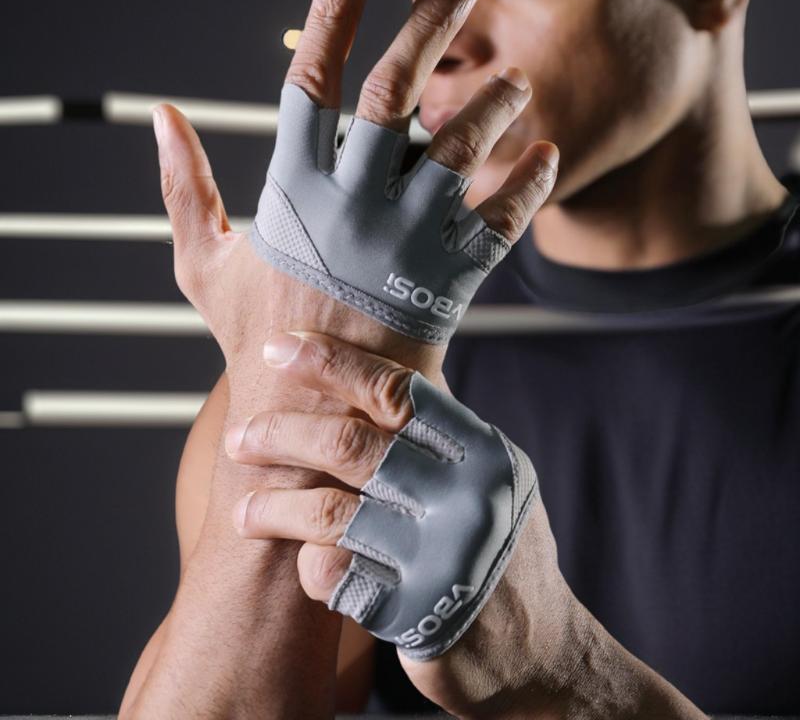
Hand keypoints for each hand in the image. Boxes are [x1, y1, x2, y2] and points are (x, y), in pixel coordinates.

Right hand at [154, 0, 557, 532]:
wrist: (319, 410)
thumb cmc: (261, 332)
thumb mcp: (202, 264)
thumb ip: (182, 190)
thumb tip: (160, 117)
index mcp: (294, 193)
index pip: (311, 82)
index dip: (331, 15)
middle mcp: (355, 206)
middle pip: (395, 93)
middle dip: (426, 26)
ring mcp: (409, 240)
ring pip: (464, 146)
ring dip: (495, 102)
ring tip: (517, 79)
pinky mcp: (452, 277)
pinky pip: (504, 218)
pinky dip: (531, 183)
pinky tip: (545, 154)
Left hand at [226, 331, 587, 718]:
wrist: (539, 648)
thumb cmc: (497, 549)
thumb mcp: (492, 480)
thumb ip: (442, 438)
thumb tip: (373, 378)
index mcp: (482, 452)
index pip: (397, 391)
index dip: (332, 364)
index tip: (279, 349)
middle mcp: (465, 496)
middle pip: (351, 445)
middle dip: (282, 433)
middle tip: (243, 436)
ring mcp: (440, 556)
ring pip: (330, 511)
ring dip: (273, 505)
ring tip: (244, 509)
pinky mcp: (413, 611)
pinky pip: (333, 573)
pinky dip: (308, 564)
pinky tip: (304, 562)